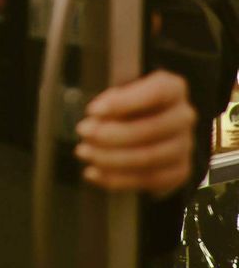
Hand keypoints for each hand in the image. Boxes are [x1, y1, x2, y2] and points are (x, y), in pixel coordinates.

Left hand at [74, 70, 196, 196]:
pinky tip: (93, 173)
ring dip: (110, 158)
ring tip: (84, 152)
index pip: (156, 93)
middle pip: (150, 129)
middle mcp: (184, 117)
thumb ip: (113, 99)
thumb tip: (97, 117)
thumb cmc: (129, 99)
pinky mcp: (178, 171)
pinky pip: (147, 180)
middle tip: (83, 132)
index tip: (93, 110)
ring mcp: (184, 146)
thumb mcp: (120, 88)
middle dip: (110, 134)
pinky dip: (117, 179)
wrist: (146, 118)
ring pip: (148, 158)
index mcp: (173, 88)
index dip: (123, 102)